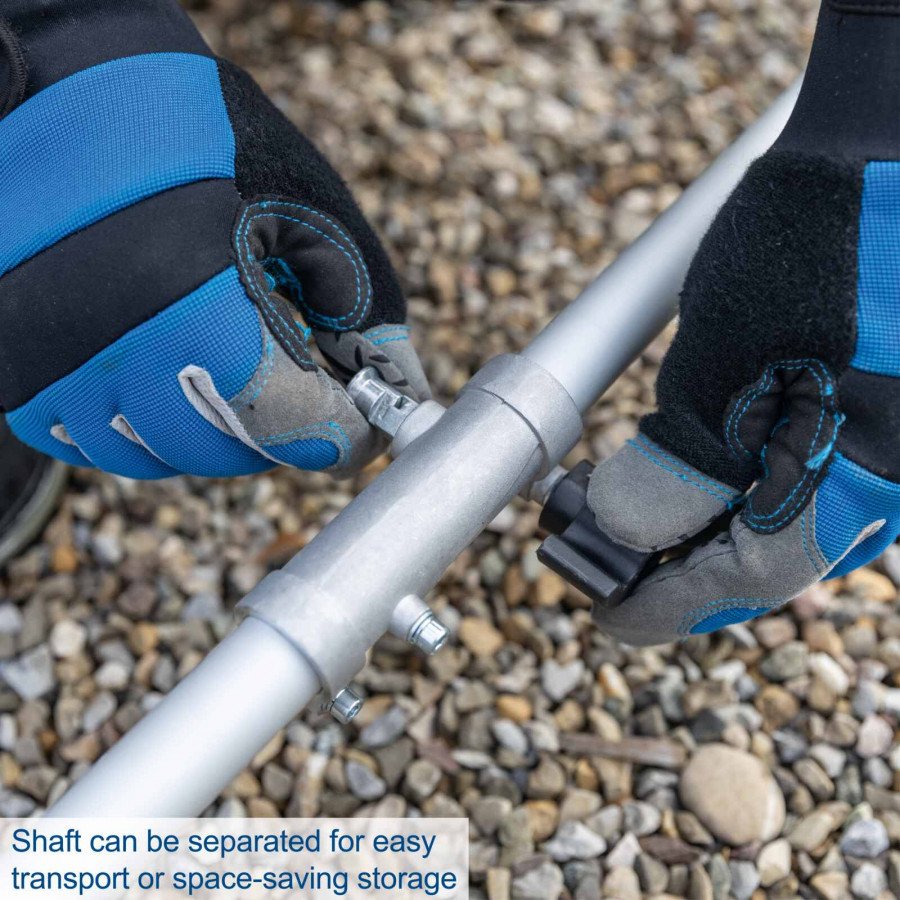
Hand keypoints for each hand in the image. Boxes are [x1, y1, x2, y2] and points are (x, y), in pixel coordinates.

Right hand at [0, 0, 427, 478]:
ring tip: (235, 375)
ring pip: (156, 456)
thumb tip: (396, 394)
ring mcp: (51, 365)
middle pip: (223, 450)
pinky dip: (145, 428)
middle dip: (279, 432)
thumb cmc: (202, 140)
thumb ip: (363, 313)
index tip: (360, 428)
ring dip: (213, 432)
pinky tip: (173, 379)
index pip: (288, 423)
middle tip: (301, 392)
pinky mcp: (16, 370)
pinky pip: (93, 442)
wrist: (72, 97)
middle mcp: (110, 347)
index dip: (340, 435)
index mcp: (194, 300)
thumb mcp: (310, 211)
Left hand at [585, 0, 899, 643]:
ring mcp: (879, 458)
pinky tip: (686, 475)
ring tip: (623, 508)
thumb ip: (676, 468)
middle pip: (756, 566)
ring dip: (694, 527)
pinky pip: (794, 487)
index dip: (662, 606)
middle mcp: (877, 492)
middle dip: (670, 565)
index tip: (606, 617)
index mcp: (850, 493)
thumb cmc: (809, 250)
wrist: (884, 152)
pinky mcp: (867, 422)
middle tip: (598, 551)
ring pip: (772, 528)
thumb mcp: (719, 366)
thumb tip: (626, 532)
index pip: (737, 584)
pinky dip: (730, 493)